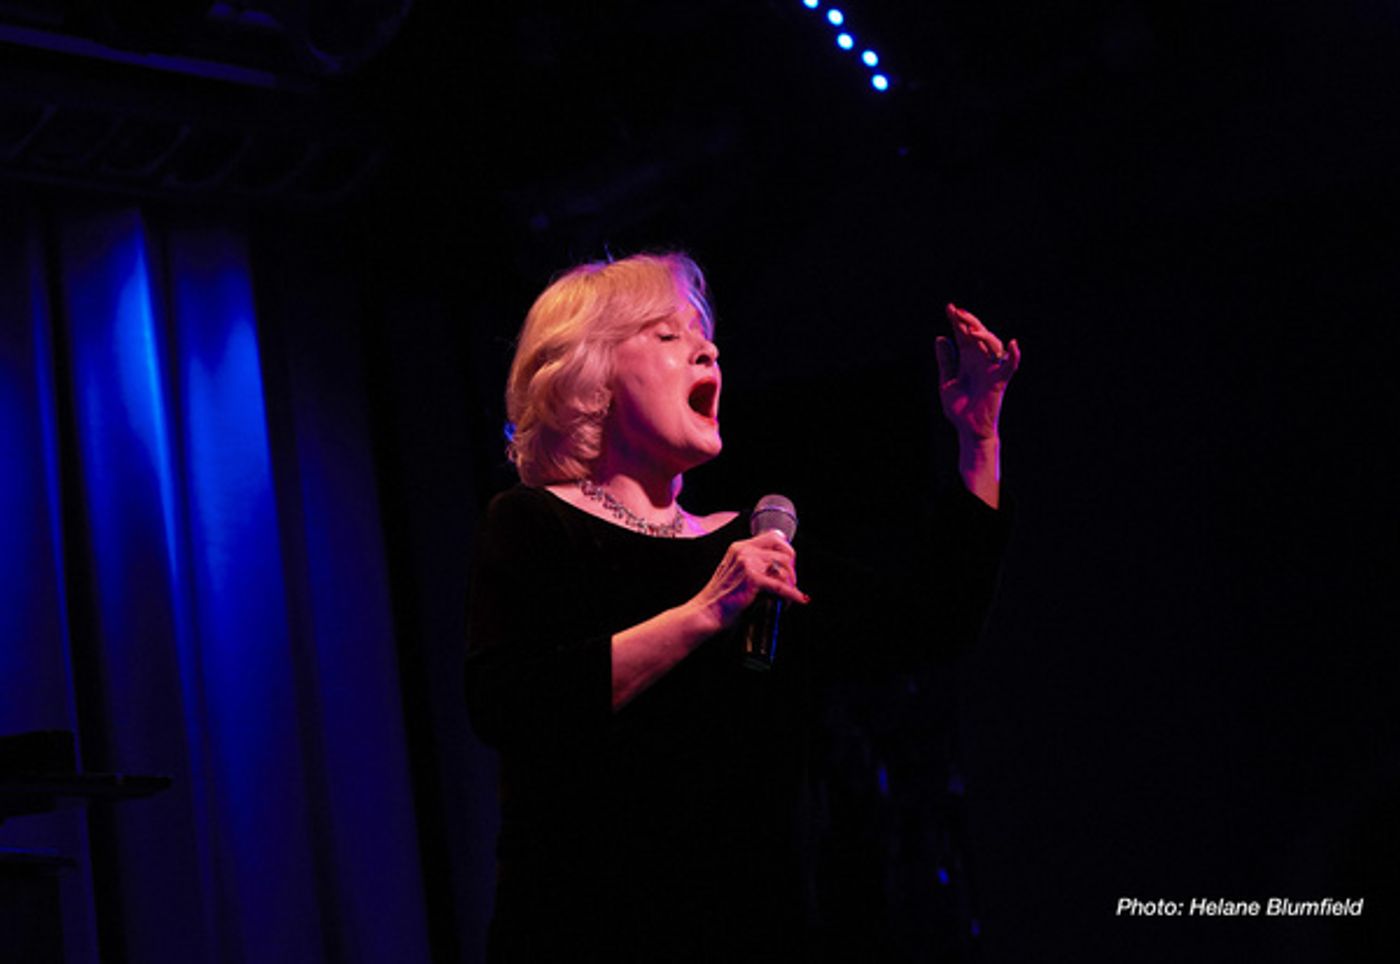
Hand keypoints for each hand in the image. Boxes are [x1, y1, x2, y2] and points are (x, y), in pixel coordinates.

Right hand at [690, 530, 808, 633]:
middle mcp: (744, 551)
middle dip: (792, 567)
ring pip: (784, 567)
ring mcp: (748, 563)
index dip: (786, 551)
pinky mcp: (752, 579)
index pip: (773, 537)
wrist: (706, 612)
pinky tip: (799, 599)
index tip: (790, 566)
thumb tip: (780, 570)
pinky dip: (793, 594)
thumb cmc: (720, 598)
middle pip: (783, 550)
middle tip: (792, 582)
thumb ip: (754, 565)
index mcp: (739, 547)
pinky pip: (781, 586)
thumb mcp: (734, 572)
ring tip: (789, 596)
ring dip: (791, 583)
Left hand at [935, 303, 1020, 441]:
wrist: (967, 429)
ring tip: (969, 329)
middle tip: (957, 312)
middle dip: (968, 322)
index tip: (949, 307)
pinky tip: (1013, 344)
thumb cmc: (959, 408)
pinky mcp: (999, 381)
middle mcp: (980, 361)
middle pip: (978, 335)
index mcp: (967, 359)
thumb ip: (946, 361)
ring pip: (993, 345)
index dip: (957, 321)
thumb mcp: (947, 381)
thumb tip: (940, 338)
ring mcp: (991, 369)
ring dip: (983, 335)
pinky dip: (1014, 356)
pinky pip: (1010, 367)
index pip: (963, 335)